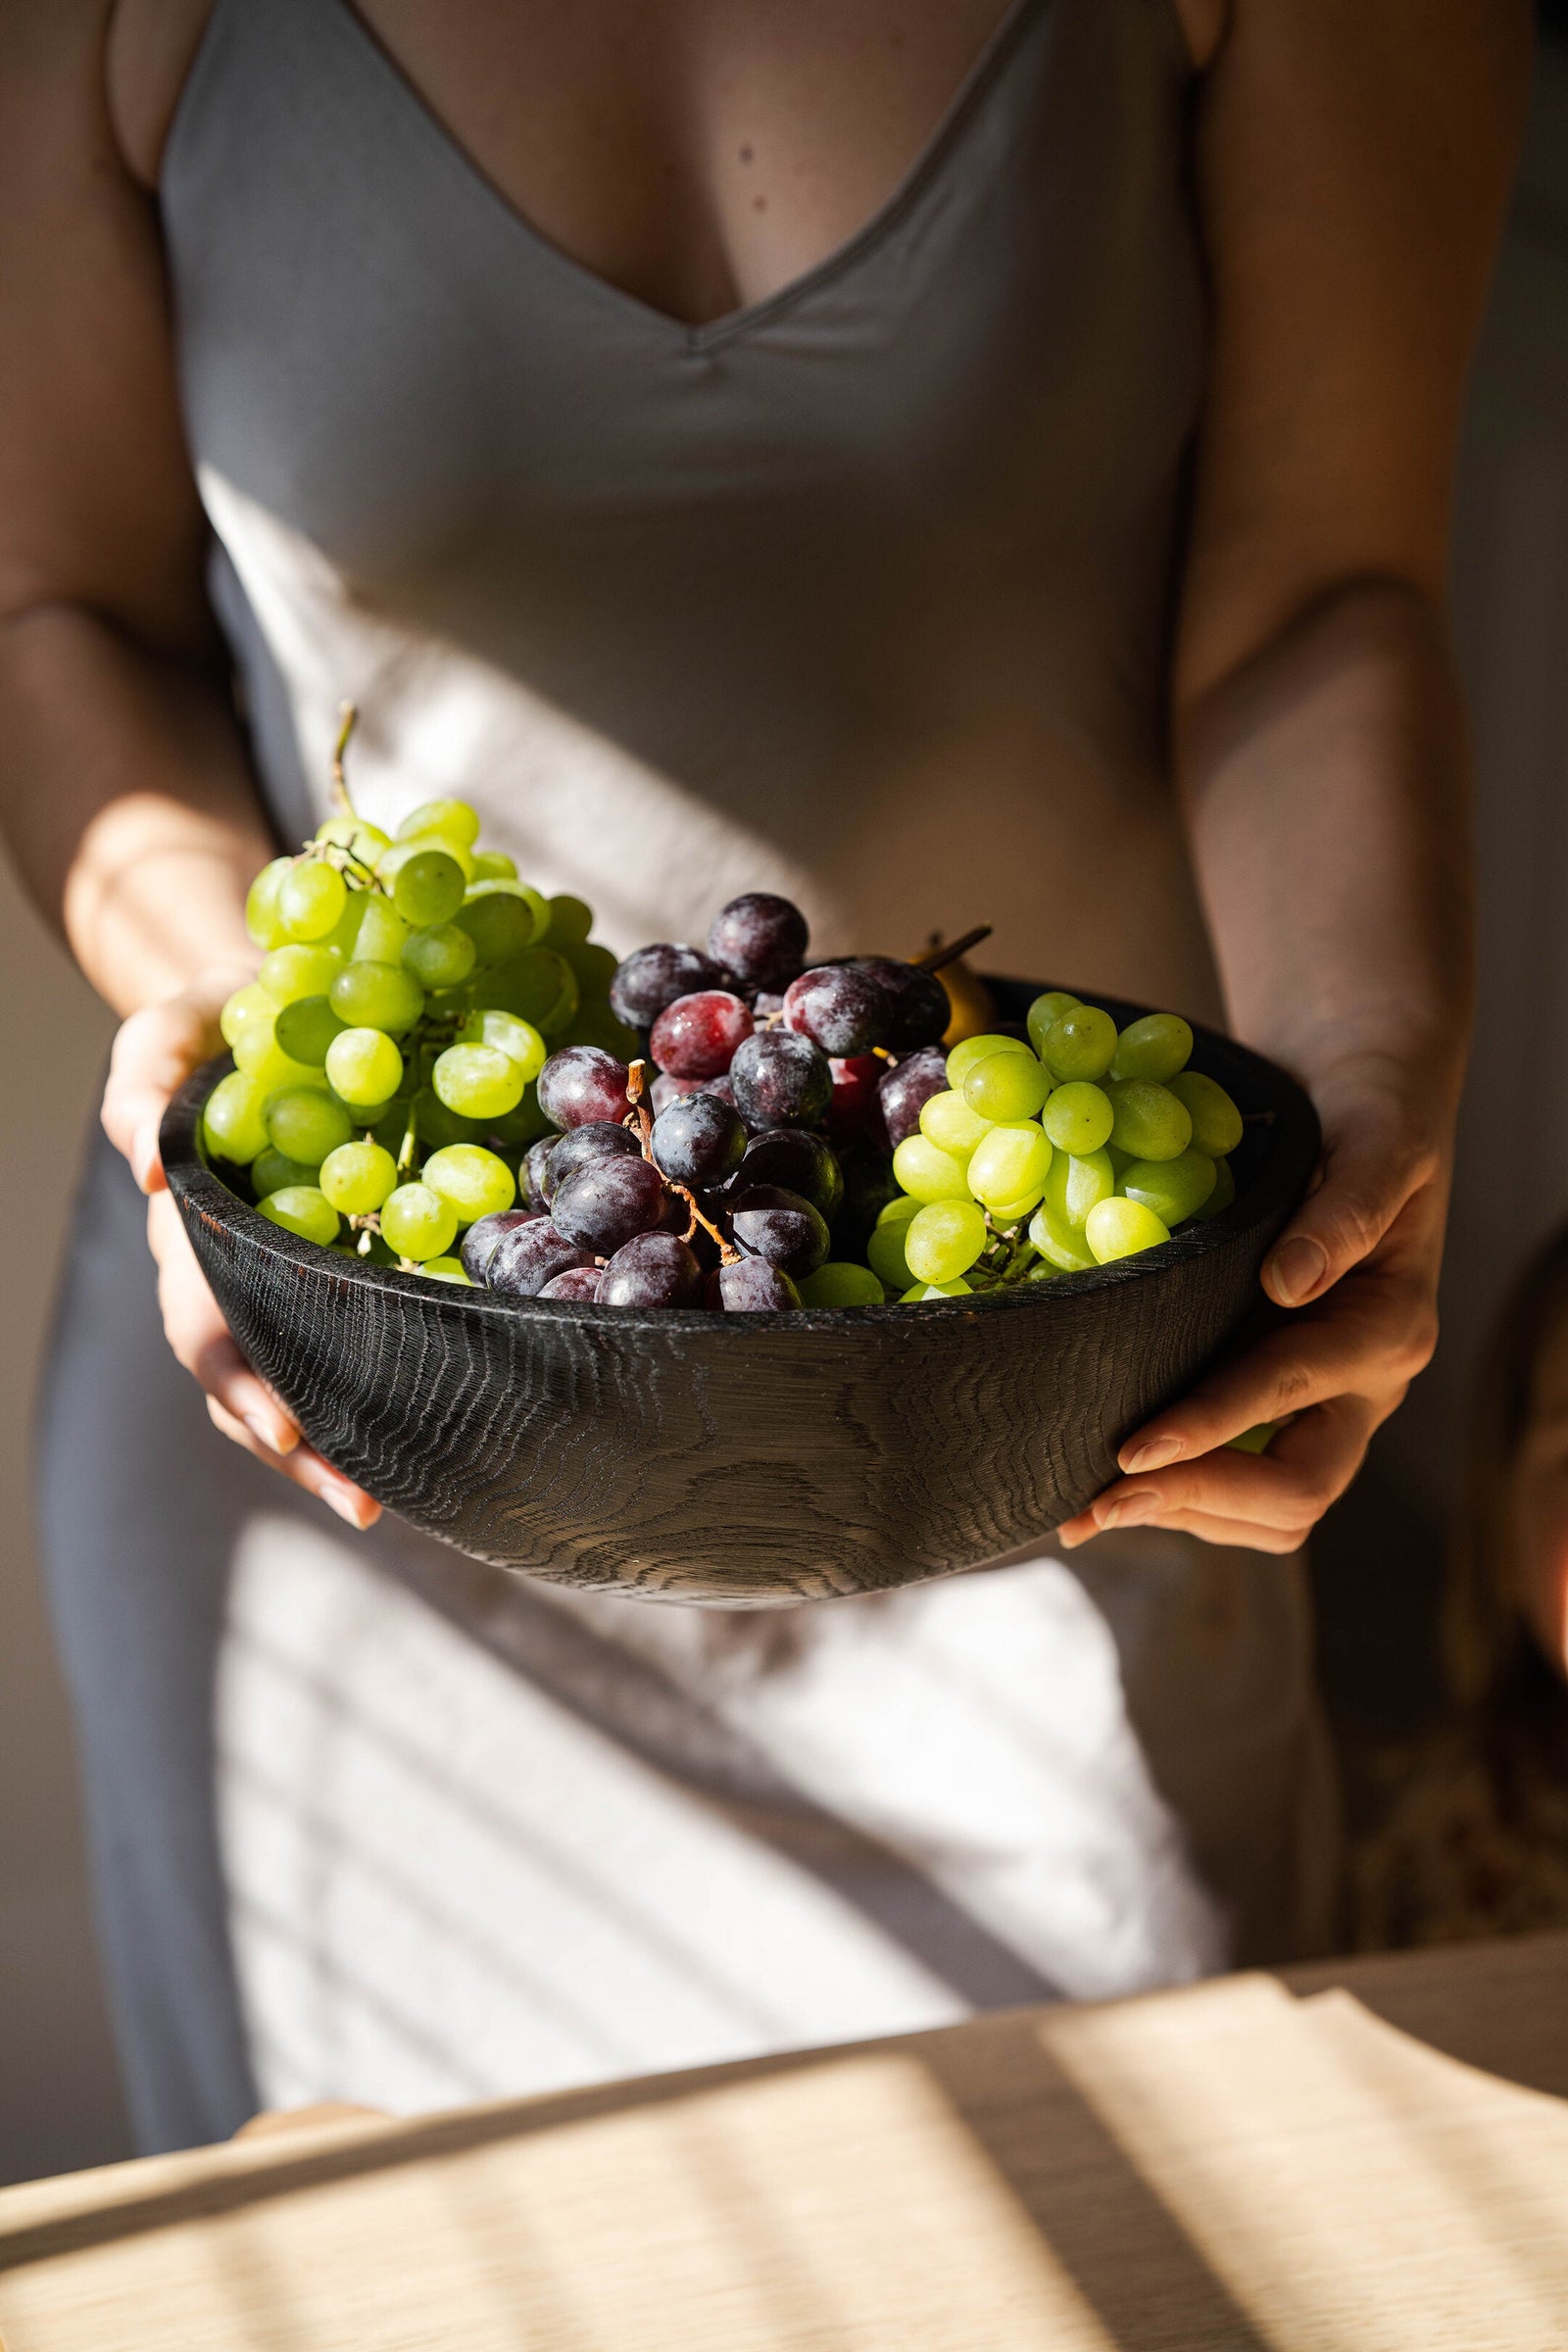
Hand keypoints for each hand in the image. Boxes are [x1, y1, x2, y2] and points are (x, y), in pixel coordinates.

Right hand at [101, 982, 380, 1529]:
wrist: (259, 1003)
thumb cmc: (209, 1018)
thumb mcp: (166, 1029)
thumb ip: (141, 1084)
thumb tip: (146, 1172)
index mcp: (194, 1232)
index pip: (206, 1326)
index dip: (242, 1382)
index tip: (286, 1427)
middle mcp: (235, 1270)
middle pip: (254, 1383)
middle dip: (300, 1449)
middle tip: (362, 1500)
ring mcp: (285, 1274)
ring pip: (299, 1381)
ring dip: (340, 1444)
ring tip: (399, 1495)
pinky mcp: (343, 1261)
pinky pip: (357, 1336)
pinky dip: (386, 1384)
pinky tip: (441, 1423)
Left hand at [1056, 1066, 1446, 1555]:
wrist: (1359, 1102)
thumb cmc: (1364, 1110)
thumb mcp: (1370, 1136)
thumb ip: (1341, 1209)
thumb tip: (1291, 1283)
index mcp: (1387, 1325)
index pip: (1291, 1392)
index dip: (1211, 1427)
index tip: (1132, 1452)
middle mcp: (1368, 1385)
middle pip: (1298, 1489)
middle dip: (1195, 1499)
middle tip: (1096, 1503)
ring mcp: (1331, 1406)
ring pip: (1275, 1512)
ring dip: (1185, 1513)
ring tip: (1088, 1505)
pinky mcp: (1289, 1409)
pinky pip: (1245, 1486)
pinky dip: (1182, 1497)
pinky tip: (1111, 1487)